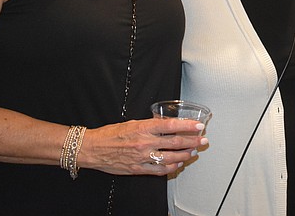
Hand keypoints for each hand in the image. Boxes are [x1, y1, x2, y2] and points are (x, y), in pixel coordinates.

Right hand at [79, 117, 207, 175]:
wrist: (92, 148)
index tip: (198, 126)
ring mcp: (142, 157)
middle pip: (175, 142)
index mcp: (143, 128)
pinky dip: (171, 168)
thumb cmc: (110, 134)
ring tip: (193, 153)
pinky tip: (178, 165)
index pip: (171, 125)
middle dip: (192, 141)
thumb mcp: (132, 123)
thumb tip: (166, 124)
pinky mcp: (137, 169)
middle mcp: (144, 143)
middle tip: (202, 140)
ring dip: (184, 155)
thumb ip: (150, 125)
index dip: (187, 126)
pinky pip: (159, 170)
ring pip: (170, 158)